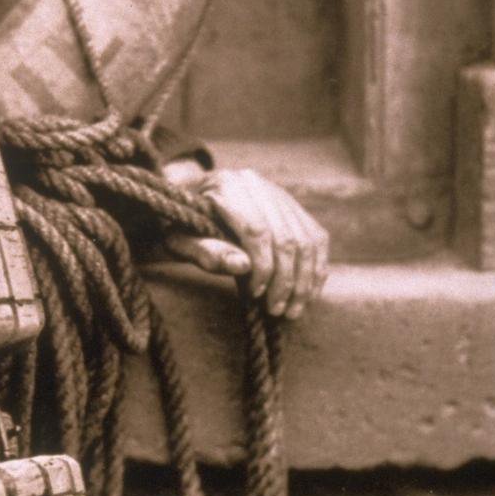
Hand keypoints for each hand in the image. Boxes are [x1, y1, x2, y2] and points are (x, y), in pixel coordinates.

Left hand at [164, 165, 329, 317]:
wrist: (186, 205)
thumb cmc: (178, 226)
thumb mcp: (178, 240)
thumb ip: (204, 251)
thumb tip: (243, 266)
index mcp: (226, 186)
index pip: (257, 230)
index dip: (262, 267)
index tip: (255, 295)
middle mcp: (257, 184)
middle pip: (286, 237)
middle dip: (285, 281)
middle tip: (276, 311)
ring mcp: (278, 194)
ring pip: (307, 240)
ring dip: (304, 281)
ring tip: (292, 310)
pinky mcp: (293, 207)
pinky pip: (316, 239)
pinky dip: (316, 270)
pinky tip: (307, 294)